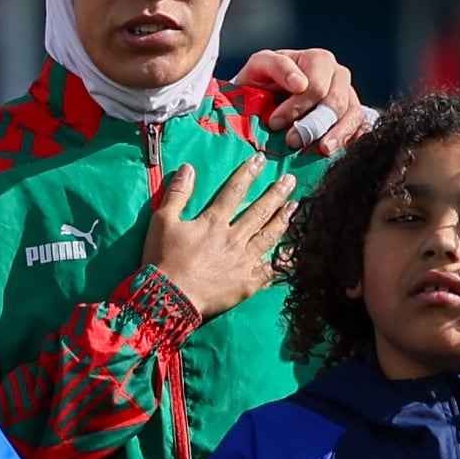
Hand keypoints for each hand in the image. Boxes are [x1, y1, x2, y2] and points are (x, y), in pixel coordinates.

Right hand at [142, 154, 296, 318]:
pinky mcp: (247, 283)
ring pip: (268, 236)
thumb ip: (178, 193)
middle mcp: (234, 238)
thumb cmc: (163, 259)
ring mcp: (243, 262)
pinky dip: (283, 261)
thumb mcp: (162, 221)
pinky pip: (270, 270)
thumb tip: (188, 167)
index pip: (235, 191)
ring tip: (296, 206)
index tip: (261, 160)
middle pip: (259, 212)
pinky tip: (295, 252)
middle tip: (290, 180)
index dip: (248, 173)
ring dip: (283, 219)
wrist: (168, 298)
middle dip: (276, 193)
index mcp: (214, 222)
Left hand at [232, 48, 373, 154]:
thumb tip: (300, 84)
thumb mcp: (260, 66)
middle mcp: (338, 75)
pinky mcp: (352, 116)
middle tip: (292, 141)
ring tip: (323, 150)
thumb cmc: (262, 81)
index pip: (316, 86)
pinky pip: (361, 128)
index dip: (297, 107)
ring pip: (353, 115)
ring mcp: (349, 96)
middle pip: (336, 102)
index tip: (275, 123)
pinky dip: (351, 139)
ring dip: (338, 135)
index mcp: (318, 60)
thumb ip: (277, 66)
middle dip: (314, 124)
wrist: (262, 99)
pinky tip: (338, 152)